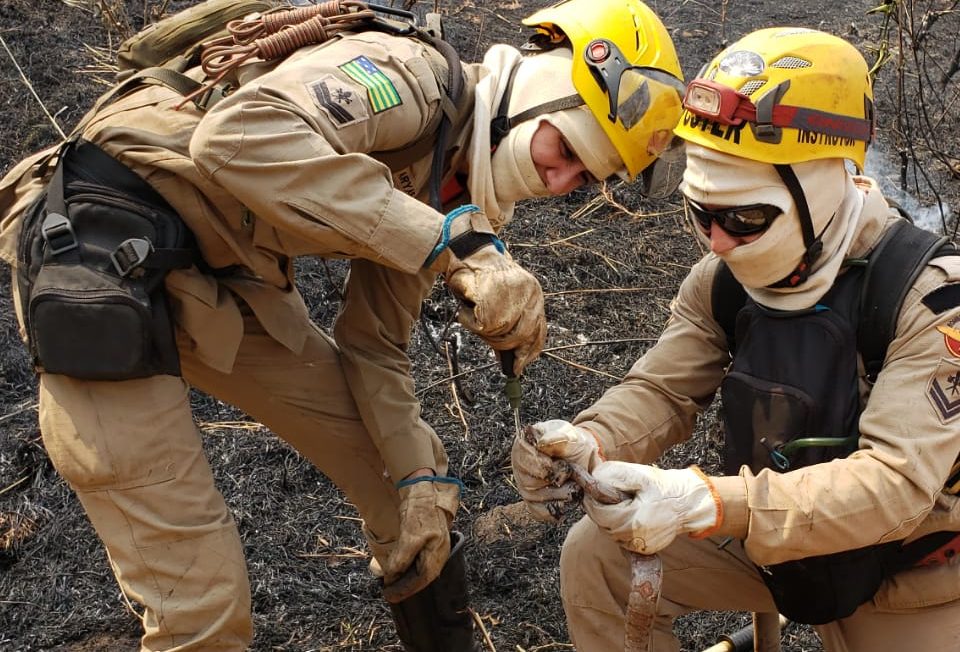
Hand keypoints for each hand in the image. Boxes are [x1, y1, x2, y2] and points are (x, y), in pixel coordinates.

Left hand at [382, 478, 459, 602]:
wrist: (424, 491)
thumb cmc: (420, 512)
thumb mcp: (409, 535)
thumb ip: (402, 558)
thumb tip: (393, 576)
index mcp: (437, 553)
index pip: (421, 579)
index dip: (405, 589)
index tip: (390, 594)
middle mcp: (439, 554)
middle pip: (422, 578)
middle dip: (406, 587)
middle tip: (389, 593)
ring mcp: (435, 548)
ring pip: (421, 571)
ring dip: (407, 579)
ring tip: (392, 584)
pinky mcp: (430, 543)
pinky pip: (420, 562)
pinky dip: (409, 568)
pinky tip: (400, 570)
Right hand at [444, 246, 545, 374]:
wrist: (468, 251)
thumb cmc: (483, 277)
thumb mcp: (505, 301)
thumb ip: (512, 325)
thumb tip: (512, 359)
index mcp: (535, 295)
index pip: (538, 332)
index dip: (528, 352)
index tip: (519, 366)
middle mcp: (529, 295)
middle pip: (519, 337)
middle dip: (502, 346)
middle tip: (488, 338)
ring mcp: (511, 297)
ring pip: (498, 334)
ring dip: (483, 330)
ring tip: (475, 312)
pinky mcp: (492, 298)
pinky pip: (481, 326)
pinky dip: (470, 321)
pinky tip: (468, 307)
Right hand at [510, 420, 602, 522]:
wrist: (585, 460)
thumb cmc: (573, 444)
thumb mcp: (571, 435)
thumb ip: (559, 436)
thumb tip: (542, 442)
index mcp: (523, 445)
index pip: (524, 459)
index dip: (545, 465)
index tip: (562, 464)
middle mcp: (519, 467)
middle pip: (530, 481)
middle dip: (556, 479)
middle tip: (571, 472)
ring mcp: (524, 486)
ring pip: (535, 498)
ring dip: (560, 494)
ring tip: (574, 484)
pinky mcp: (533, 503)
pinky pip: (539, 513)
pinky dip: (557, 509)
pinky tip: (568, 500)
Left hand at [582, 461, 721, 553]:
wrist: (687, 503)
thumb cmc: (663, 487)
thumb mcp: (638, 475)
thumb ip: (613, 475)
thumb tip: (594, 480)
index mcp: (634, 519)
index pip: (598, 513)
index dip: (593, 500)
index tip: (596, 490)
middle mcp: (636, 538)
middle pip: (603, 525)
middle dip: (602, 510)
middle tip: (612, 497)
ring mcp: (641, 546)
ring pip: (611, 533)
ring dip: (610, 520)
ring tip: (624, 505)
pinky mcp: (645, 549)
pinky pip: (623, 539)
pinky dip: (621, 528)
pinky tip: (631, 515)